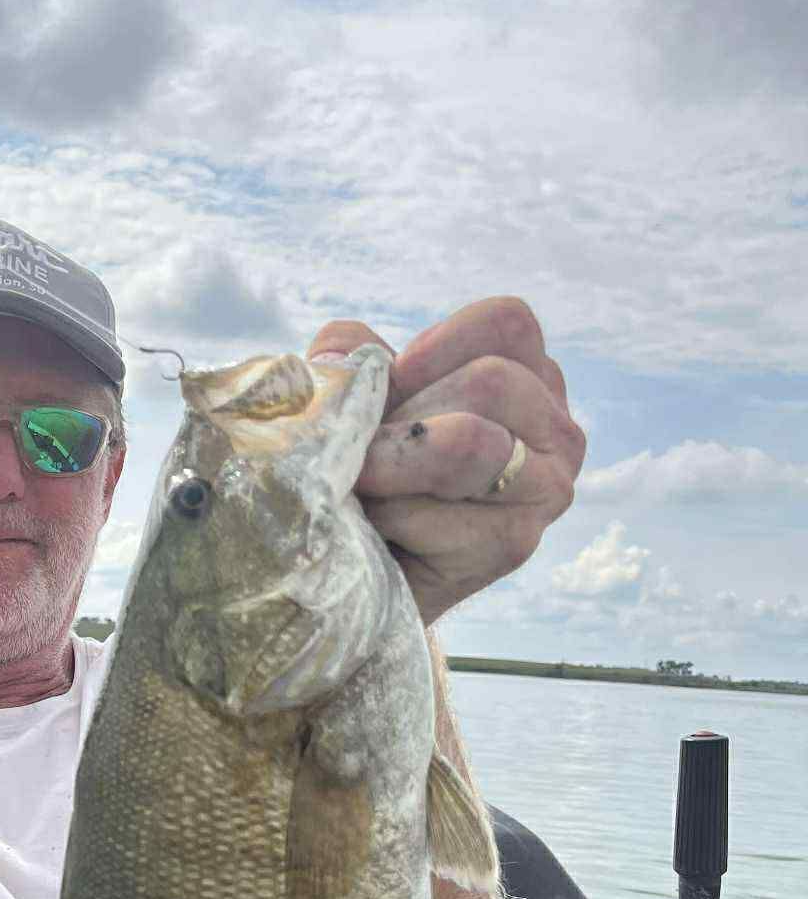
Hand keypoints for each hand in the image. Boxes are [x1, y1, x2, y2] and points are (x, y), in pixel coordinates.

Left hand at [306, 297, 587, 625]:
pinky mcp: (513, 545)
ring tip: (367, 488)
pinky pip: (436, 511)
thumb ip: (352, 358)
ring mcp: (546, 490)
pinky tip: (384, 534)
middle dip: (407, 416)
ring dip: (393, 465)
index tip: (388, 387)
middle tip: (368, 454)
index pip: (506, 324)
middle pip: (490, 380)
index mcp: (532, 377)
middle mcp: (558, 432)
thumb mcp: (359, 398)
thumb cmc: (368, 473)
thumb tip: (340, 361)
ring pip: (469, 442)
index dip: (433, 349)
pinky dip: (389, 517)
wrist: (364, 574)